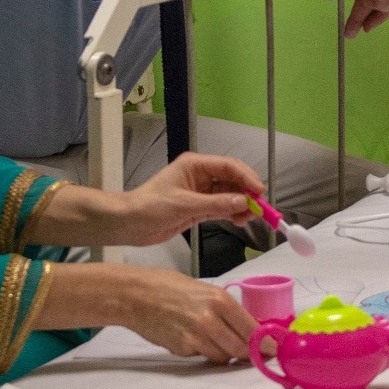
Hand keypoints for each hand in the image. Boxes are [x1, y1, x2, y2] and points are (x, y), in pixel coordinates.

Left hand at [99, 153, 262, 246]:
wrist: (128, 223)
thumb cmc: (149, 207)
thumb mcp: (184, 205)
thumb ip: (215, 204)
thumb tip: (243, 202)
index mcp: (195, 165)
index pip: (228, 166)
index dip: (247, 177)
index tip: (260, 192)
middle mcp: (200, 176)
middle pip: (232, 179)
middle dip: (247, 192)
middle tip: (259, 208)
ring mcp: (200, 192)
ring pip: (229, 194)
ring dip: (241, 204)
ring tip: (248, 217)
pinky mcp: (198, 207)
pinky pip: (222, 207)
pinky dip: (232, 213)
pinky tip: (239, 220)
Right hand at [105, 265, 258, 362]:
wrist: (135, 295)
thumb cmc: (168, 286)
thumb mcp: (205, 290)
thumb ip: (226, 309)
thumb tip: (249, 328)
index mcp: (220, 300)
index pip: (252, 330)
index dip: (265, 344)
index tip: (273, 350)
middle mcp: (211, 320)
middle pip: (241, 349)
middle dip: (246, 352)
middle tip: (249, 351)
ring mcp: (196, 337)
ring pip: (222, 357)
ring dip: (223, 352)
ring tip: (212, 336)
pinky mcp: (182, 349)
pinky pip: (201, 355)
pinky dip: (201, 350)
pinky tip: (190, 336)